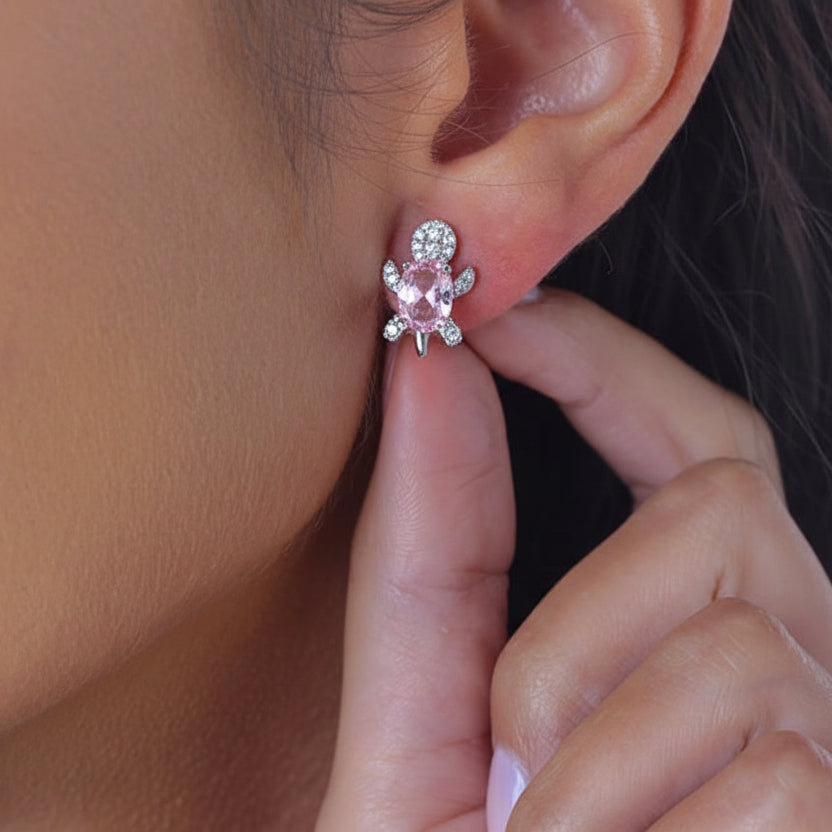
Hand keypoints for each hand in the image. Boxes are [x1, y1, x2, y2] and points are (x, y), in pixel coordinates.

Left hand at [316, 288, 831, 830]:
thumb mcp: (426, 709)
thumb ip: (432, 543)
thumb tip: (428, 365)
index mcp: (683, 617)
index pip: (686, 434)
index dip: (605, 359)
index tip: (498, 313)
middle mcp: (785, 653)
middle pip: (724, 497)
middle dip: (590, 601)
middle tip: (515, 738)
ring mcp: (831, 733)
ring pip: (735, 642)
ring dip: (592, 754)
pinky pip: (774, 762)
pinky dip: (638, 827)